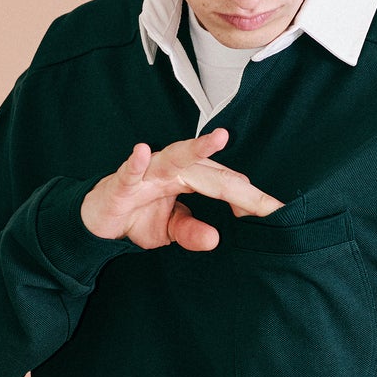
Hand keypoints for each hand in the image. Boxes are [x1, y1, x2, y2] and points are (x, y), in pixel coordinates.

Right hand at [81, 127, 284, 250]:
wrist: (99, 219)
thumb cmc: (137, 216)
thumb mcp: (169, 231)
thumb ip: (191, 232)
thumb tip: (214, 238)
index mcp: (189, 180)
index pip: (226, 187)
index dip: (250, 201)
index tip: (277, 213)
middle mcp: (173, 170)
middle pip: (211, 174)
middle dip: (238, 188)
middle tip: (265, 202)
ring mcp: (148, 172)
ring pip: (175, 157)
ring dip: (196, 147)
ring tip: (218, 138)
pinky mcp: (122, 182)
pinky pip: (129, 170)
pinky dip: (135, 160)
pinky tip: (142, 150)